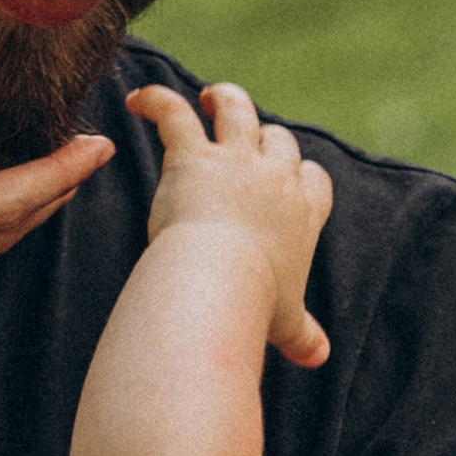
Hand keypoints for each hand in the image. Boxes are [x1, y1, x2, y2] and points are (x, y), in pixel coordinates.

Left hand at [128, 79, 331, 368]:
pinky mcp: (193, 157)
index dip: (299, 172)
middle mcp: (275, 179)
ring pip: (236, 109)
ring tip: (206, 97)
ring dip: (222, 99)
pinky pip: (174, 113)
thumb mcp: (286, 322)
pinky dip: (155, 101)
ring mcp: (235, 163)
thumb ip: (304, 334)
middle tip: (239, 135)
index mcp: (302, 214)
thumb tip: (318, 358)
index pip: (312, 177)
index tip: (285, 176)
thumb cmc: (253, 308)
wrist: (219, 286)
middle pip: (277, 138)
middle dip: (261, 132)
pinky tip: (137, 100)